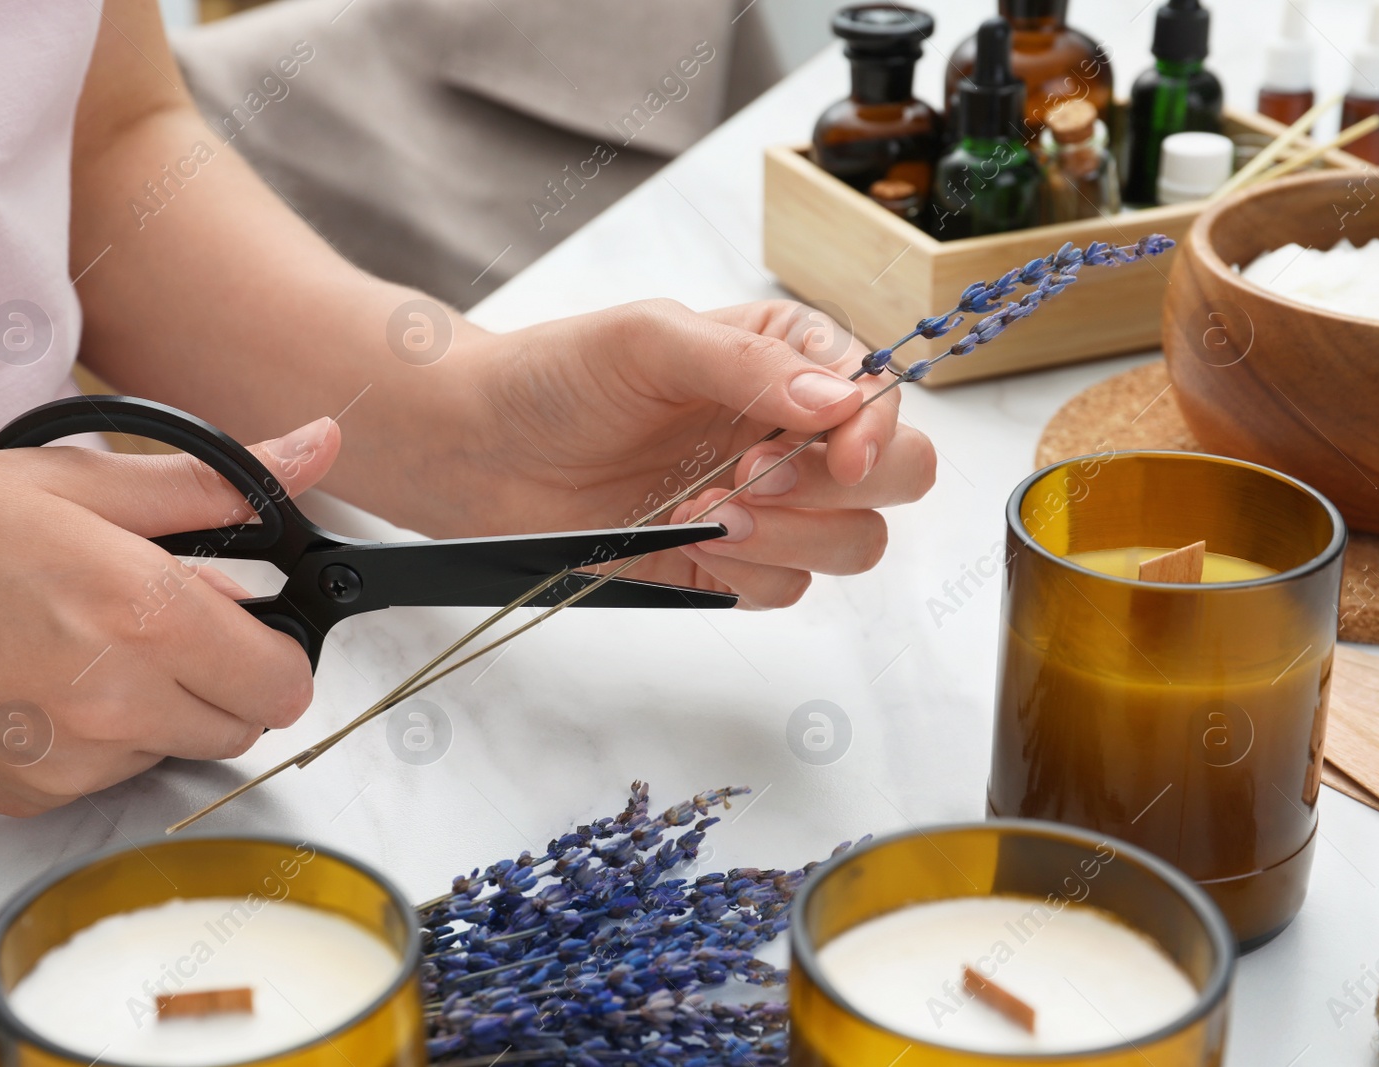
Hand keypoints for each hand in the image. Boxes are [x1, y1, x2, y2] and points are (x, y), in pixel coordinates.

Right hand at [0, 418, 340, 814]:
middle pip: (244, 723)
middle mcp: (116, 703)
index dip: (278, 646)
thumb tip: (314, 450)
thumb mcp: (77, 482)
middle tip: (160, 621)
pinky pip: (112, 777)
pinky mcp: (27, 796)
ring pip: (179, 749)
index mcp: (144, 615)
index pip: (285, 682)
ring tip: (85, 641)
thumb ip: (213, 484)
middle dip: (226, 675)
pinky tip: (44, 681)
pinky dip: (102, 738)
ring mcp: (70, 762)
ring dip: (163, 705)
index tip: (248, 619)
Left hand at [440, 299, 936, 607]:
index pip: (880, 394)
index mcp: (785, 360)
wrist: (481, 450)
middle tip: (755, 479)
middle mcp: (789, 433)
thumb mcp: (651, 339)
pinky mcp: (730, 563)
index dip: (877, 429)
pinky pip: (786, 588)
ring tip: (706, 512)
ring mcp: (766, 503)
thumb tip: (839, 401)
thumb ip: (750, 363)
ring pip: (852, 543)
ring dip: (788, 536)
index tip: (841, 453)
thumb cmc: (557, 377)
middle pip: (897, 476)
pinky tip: (686, 539)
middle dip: (837, 489)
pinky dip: (746, 572)